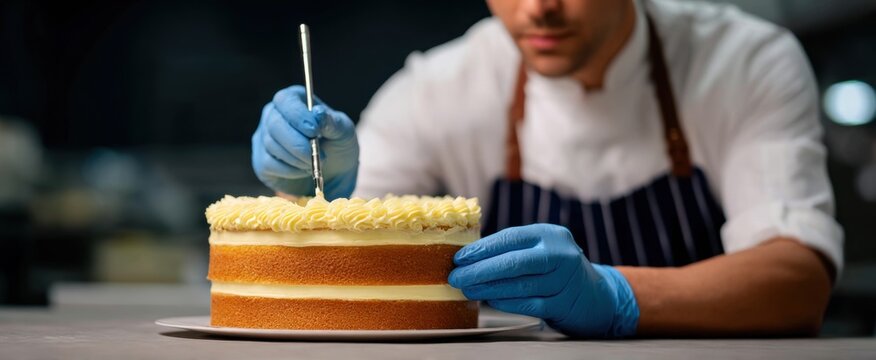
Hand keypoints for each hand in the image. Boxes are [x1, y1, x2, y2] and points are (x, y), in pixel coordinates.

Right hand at [252, 85, 358, 198]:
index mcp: (294, 101)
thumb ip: (332, 122)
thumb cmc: (337, 146)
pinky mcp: (262, 161)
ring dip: (297, 158)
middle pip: (274, 124)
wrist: (334, 175)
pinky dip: (290, 171)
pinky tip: (303, 170)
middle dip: (297, 143)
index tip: (314, 131)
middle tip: (317, 156)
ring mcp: (264, 138)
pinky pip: (269, 164)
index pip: (285, 100)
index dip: (297, 115)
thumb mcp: (344, 132)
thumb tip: (317, 113)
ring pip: (272, 145)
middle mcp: (274, 115)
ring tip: (314, 163)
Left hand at [448, 224, 638, 337]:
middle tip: (456, 277)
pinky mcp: (565, 302)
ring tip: (468, 289)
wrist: (597, 296)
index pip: (510, 238)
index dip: (482, 249)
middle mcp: (560, 253)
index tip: (459, 258)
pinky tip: (490, 301)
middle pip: (513, 262)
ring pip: (518, 284)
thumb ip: (514, 250)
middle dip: (479, 270)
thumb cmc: (557, 271)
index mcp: (549, 235)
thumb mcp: (541, 251)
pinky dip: (506, 302)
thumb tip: (470, 257)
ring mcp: (564, 279)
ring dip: (488, 288)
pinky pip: (529, 303)